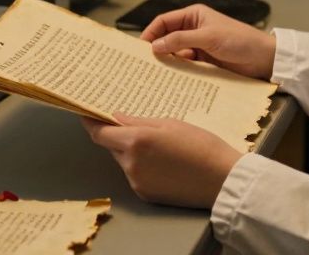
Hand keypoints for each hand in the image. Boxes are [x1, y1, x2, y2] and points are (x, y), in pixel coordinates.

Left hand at [81, 114, 243, 207]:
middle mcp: (131, 163)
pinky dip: (141, 166)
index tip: (86, 114)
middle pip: (112, 146)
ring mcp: (137, 181)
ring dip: (132, 152)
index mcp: (136, 141)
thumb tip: (115, 118)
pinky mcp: (145, 194)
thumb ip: (138, 121)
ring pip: (124, 161)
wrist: (222, 180)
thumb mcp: (170, 123)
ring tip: (158, 146)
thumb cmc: (201, 146)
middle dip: (118, 136)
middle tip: (135, 125)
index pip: (100, 133)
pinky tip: (163, 162)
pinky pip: (135, 175)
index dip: (91, 123)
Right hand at [141, 5, 275, 79]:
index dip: (151, 33)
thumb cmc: (239, 40)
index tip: (140, 48)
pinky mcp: (205, 62)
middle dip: (157, 49)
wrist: (264, 59)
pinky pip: (186, 66)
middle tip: (143, 64)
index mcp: (194, 16)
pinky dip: (179, 71)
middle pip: (168, 38)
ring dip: (168, 62)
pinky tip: (172, 79)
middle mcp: (194, 29)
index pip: (164, 21)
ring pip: (176, 54)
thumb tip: (155, 45)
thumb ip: (181, 40)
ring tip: (155, 74)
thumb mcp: (208, 37)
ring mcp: (199, 47)